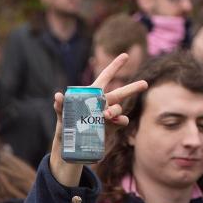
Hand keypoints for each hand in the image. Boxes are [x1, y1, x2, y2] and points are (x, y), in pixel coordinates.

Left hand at [50, 53, 148, 186]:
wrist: (71, 146)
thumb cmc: (66, 126)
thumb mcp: (62, 116)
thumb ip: (60, 106)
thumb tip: (58, 96)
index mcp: (93, 95)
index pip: (106, 77)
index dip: (115, 66)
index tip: (126, 55)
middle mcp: (103, 103)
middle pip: (120, 93)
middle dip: (133, 88)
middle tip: (145, 84)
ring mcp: (109, 116)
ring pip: (119, 108)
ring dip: (116, 109)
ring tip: (107, 115)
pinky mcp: (111, 128)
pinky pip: (121, 122)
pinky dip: (120, 120)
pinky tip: (116, 122)